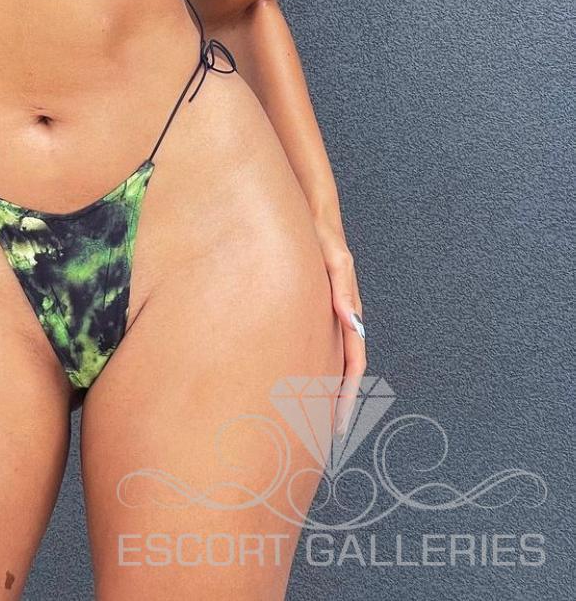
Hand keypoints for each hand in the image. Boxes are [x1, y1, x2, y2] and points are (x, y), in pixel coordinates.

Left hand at [314, 218, 365, 437]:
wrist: (313, 215)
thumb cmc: (323, 235)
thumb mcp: (335, 258)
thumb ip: (342, 288)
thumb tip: (351, 321)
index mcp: (349, 311)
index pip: (354, 362)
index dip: (348, 394)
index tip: (338, 423)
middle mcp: (341, 317)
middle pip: (342, 368)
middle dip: (335, 401)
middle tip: (321, 435)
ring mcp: (328, 314)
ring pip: (329, 359)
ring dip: (323, 387)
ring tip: (308, 417)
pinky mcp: (314, 307)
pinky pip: (317, 343)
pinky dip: (312, 365)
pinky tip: (295, 377)